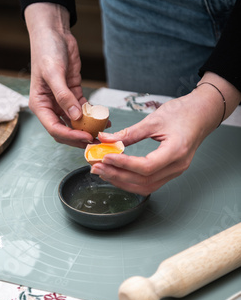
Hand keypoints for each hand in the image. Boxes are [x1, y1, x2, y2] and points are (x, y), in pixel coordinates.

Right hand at [25, 3, 94, 147]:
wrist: (53, 33)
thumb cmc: (47, 51)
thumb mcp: (54, 73)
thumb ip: (64, 96)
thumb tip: (75, 117)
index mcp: (40, 105)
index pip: (54, 128)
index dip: (70, 136)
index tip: (86, 136)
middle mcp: (51, 107)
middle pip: (65, 130)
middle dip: (80, 137)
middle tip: (96, 140)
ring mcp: (63, 102)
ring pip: (76, 123)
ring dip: (88, 128)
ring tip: (103, 132)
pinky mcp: (73, 94)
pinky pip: (84, 110)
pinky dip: (93, 116)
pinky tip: (105, 119)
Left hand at [91, 75, 240, 194]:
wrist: (202, 114)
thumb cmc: (183, 113)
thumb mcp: (154, 119)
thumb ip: (129, 132)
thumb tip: (105, 139)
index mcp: (176, 151)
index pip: (146, 167)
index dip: (124, 164)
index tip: (106, 157)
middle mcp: (177, 166)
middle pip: (143, 181)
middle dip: (117, 175)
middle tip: (97, 167)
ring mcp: (175, 172)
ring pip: (145, 187)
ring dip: (122, 181)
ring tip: (103, 171)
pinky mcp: (170, 172)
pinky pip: (148, 183)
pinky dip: (131, 181)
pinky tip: (116, 173)